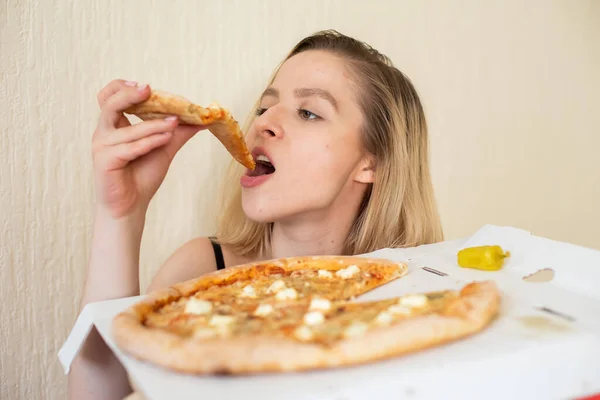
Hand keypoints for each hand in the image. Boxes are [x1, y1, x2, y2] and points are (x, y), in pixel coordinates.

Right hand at [92, 79, 204, 217]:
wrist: (131, 206)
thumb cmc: (142, 176)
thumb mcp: (164, 147)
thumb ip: (178, 132)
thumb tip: (202, 119)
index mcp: (113, 125)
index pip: (108, 96)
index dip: (123, 87)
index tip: (146, 86)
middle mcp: (103, 133)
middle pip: (109, 103)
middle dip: (129, 94)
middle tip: (149, 89)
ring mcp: (101, 147)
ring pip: (128, 128)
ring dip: (153, 125)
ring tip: (174, 124)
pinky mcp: (104, 162)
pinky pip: (130, 147)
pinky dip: (150, 142)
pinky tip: (166, 139)